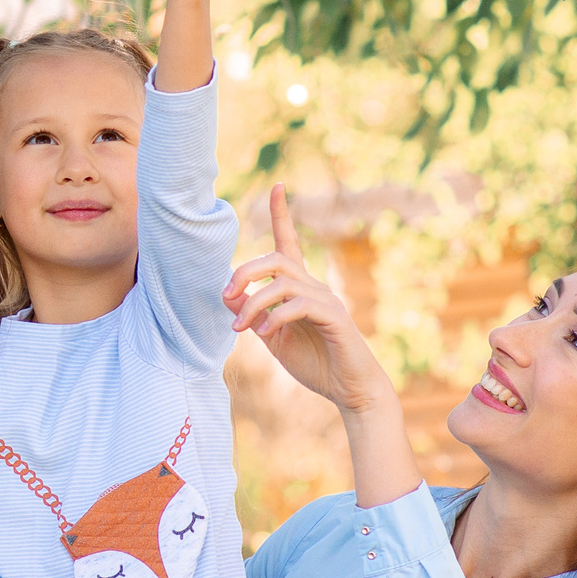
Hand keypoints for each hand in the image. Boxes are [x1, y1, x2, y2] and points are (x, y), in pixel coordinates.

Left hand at [224, 186, 397, 415]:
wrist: (350, 391)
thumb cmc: (315, 364)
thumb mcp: (274, 338)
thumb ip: (253, 315)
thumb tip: (227, 296)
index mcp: (300, 289)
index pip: (290, 243)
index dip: (282, 214)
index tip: (276, 186)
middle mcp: (315, 287)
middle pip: (276, 259)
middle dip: (244, 273)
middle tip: (226, 297)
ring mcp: (327, 300)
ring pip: (284, 281)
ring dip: (254, 302)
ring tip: (240, 328)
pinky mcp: (335, 318)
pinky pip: (300, 304)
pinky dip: (277, 316)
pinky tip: (265, 333)